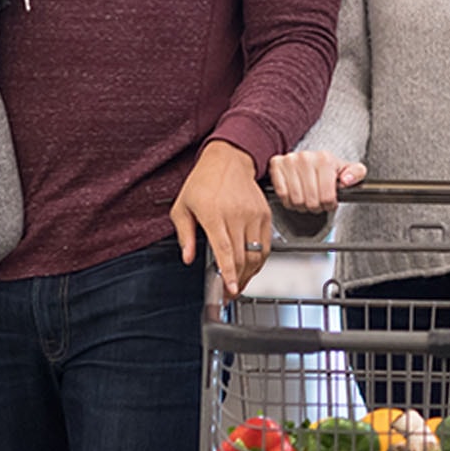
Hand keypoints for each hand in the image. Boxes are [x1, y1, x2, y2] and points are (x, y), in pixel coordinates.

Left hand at [170, 140, 271, 296]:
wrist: (229, 158)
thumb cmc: (203, 181)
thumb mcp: (183, 206)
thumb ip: (184, 234)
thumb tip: (187, 258)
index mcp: (213, 213)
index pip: (225, 249)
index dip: (229, 272)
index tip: (230, 288)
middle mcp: (236, 214)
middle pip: (242, 256)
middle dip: (238, 280)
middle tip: (230, 292)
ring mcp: (253, 214)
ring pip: (257, 253)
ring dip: (249, 273)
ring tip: (240, 283)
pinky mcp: (264, 214)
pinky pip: (266, 244)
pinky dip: (260, 259)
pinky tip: (251, 266)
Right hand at [269, 150, 366, 211]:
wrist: (310, 159)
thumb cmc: (329, 168)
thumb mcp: (348, 169)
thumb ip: (356, 173)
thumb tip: (347, 181)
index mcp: (324, 159)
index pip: (327, 196)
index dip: (329, 205)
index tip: (329, 202)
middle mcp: (306, 157)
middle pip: (311, 201)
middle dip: (316, 206)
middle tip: (317, 202)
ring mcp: (290, 160)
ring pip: (296, 200)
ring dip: (302, 205)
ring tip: (307, 199)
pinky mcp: (276, 165)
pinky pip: (282, 194)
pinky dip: (288, 201)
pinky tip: (295, 195)